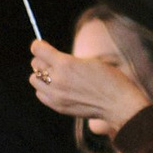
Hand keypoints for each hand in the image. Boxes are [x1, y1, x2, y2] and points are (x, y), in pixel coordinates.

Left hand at [29, 37, 148, 130]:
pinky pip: (40, 94)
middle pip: (35, 64)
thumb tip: (53, 57)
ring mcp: (56, 94)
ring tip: (54, 75)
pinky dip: (45, 89)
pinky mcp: (57, 106)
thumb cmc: (109, 79)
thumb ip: (68, 60)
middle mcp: (57, 79)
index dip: (38, 46)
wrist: (117, 103)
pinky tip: (56, 88)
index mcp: (65, 63)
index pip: (38, 50)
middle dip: (42, 60)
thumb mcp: (89, 61)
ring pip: (34, 80)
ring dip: (41, 76)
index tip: (40, 45)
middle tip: (51, 60)